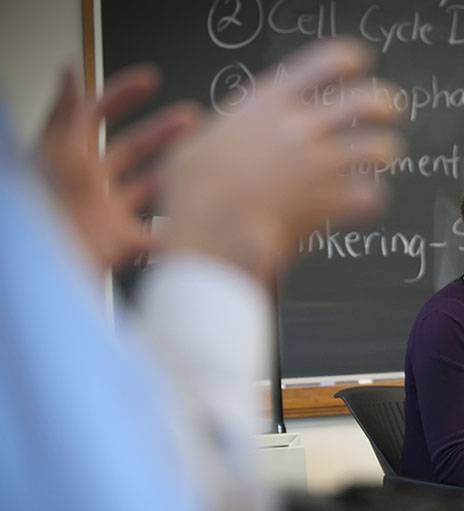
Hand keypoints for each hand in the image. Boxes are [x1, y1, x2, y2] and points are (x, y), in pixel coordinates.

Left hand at [36, 65, 200, 271]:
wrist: (52, 267)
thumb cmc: (45, 209)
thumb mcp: (60, 152)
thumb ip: (68, 112)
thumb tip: (69, 71)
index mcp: (71, 156)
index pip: (97, 115)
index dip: (124, 94)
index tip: (151, 80)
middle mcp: (90, 182)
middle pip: (131, 149)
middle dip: (163, 131)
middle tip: (191, 118)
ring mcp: (107, 212)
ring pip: (147, 187)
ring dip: (174, 175)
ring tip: (200, 161)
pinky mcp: (120, 242)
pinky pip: (155, 236)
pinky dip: (176, 232)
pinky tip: (197, 221)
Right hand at [158, 39, 402, 281]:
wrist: (209, 233)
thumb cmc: (193, 194)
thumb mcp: (195, 145)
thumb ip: (219, 133)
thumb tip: (209, 130)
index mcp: (269, 103)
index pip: (328, 61)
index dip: (353, 62)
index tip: (361, 68)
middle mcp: (301, 128)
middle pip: (367, 100)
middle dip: (387, 105)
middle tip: (389, 113)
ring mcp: (321, 165)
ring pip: (380, 147)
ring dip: (386, 152)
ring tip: (383, 157)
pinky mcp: (333, 201)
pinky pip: (374, 194)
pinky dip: (374, 198)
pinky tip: (364, 201)